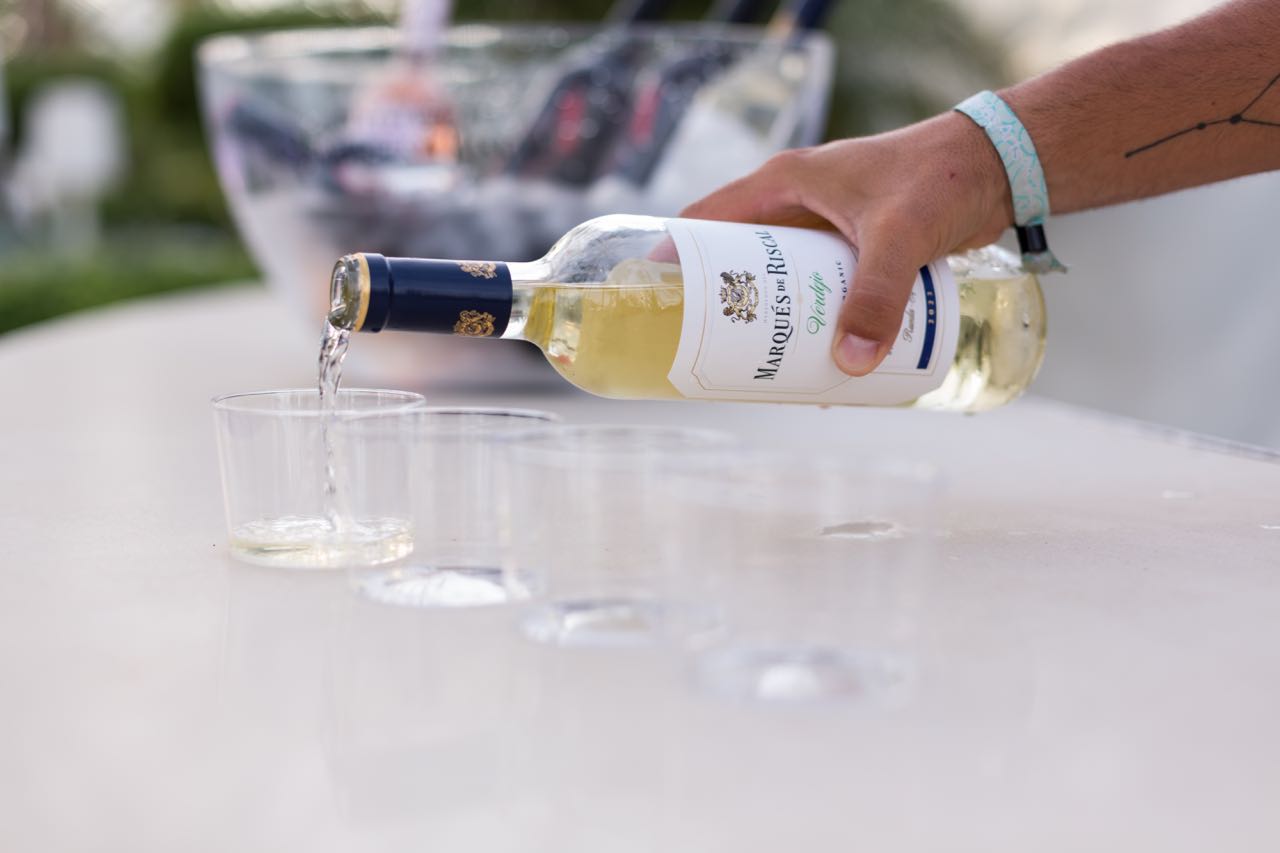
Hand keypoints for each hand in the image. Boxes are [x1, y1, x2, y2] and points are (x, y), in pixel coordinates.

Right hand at [681, 112, 1013, 375]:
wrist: (1000, 165)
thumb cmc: (941, 178)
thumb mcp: (899, 237)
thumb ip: (877, 296)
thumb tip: (851, 363)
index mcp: (787, 183)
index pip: (709, 218)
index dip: (677, 255)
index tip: (654, 298)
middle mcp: (799, 203)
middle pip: (742, 258)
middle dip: (729, 303)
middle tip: (711, 351)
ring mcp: (828, 227)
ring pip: (783, 279)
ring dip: (775, 318)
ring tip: (763, 367)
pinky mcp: (857, 248)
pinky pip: (821, 289)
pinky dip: (816, 320)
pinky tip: (822, 359)